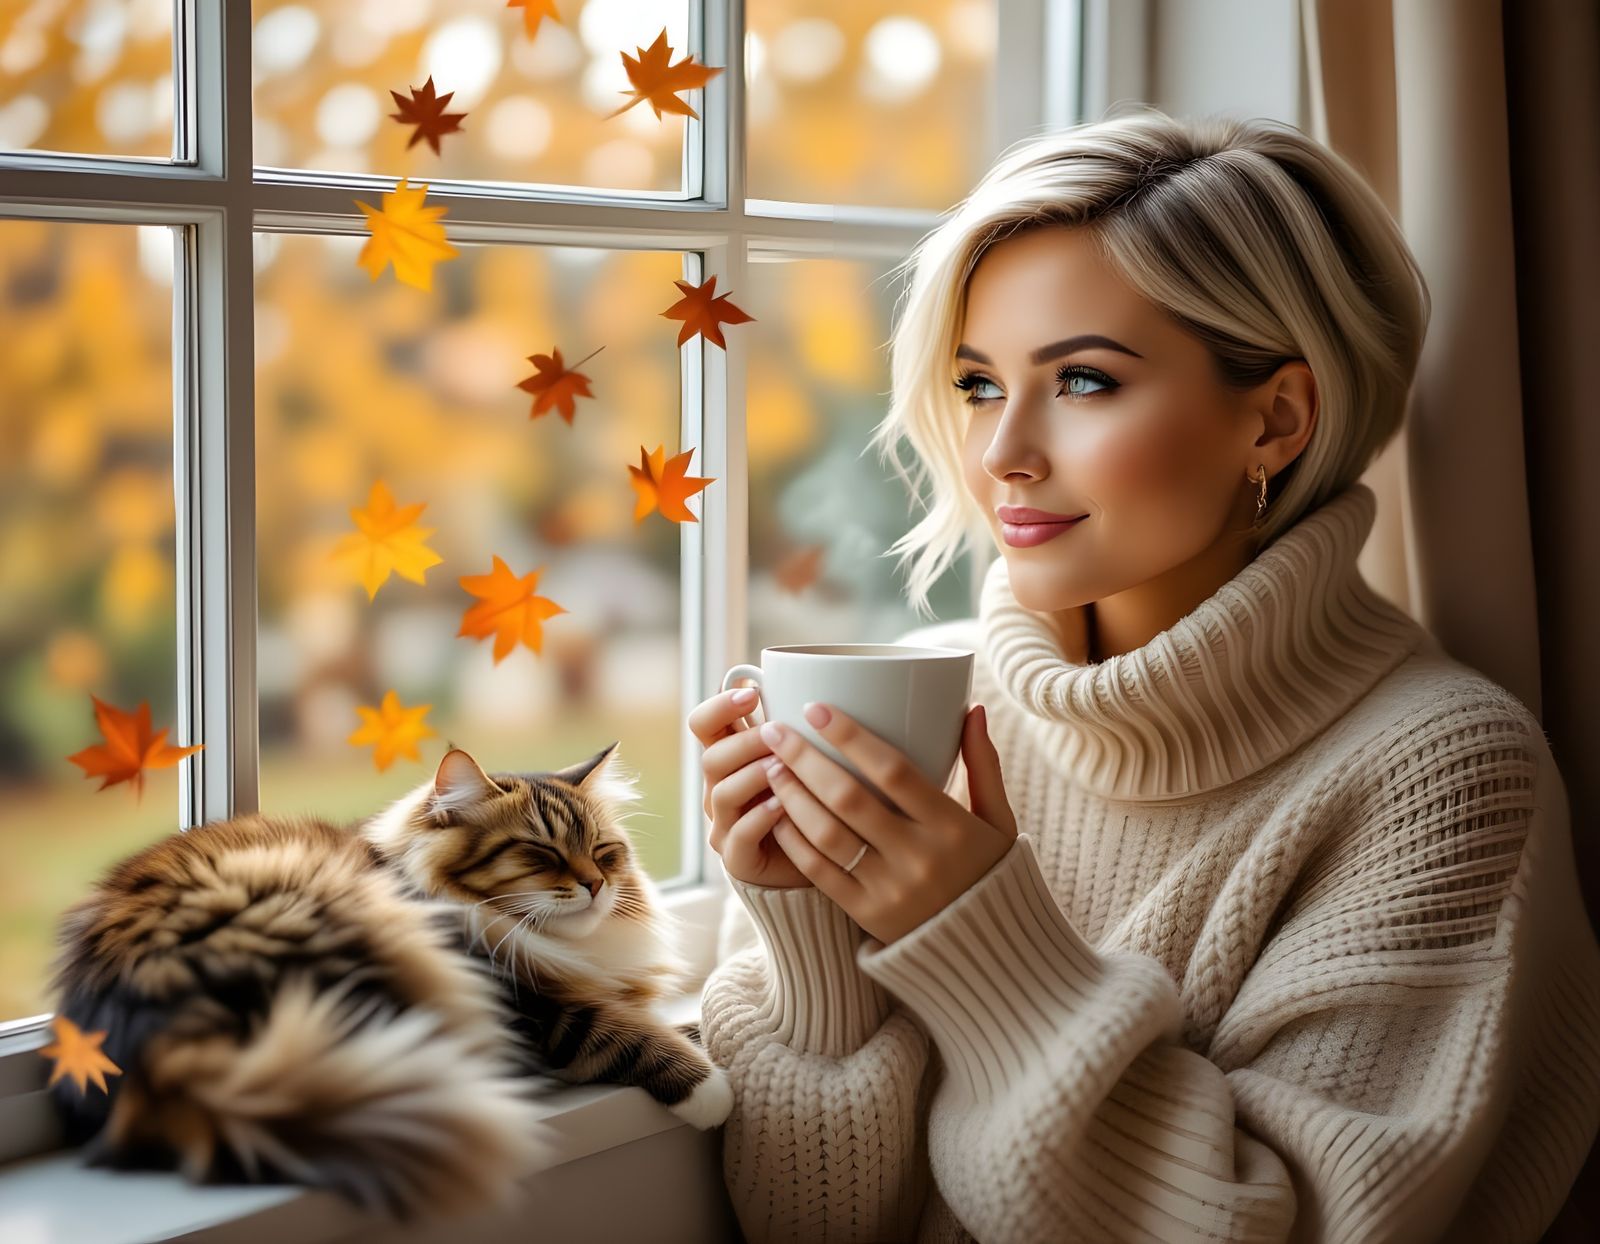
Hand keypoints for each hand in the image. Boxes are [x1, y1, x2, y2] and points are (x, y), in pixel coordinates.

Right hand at [688, 685, 811, 888]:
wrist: (825, 862)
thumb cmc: (818, 799)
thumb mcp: (809, 755)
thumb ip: (801, 725)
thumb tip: (815, 676)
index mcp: (732, 758)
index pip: (704, 724)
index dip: (720, 705)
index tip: (752, 693)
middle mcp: (721, 789)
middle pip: (711, 757)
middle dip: (745, 742)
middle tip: (777, 735)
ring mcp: (726, 825)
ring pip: (722, 793)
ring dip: (753, 775)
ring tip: (783, 767)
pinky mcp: (739, 859)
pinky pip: (740, 836)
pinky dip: (761, 817)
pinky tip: (785, 806)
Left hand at [759, 701, 1017, 944]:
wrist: (987, 953)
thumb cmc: (989, 872)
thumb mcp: (999, 821)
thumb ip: (984, 765)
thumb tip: (973, 707)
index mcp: (951, 826)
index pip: (893, 771)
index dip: (851, 737)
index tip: (816, 708)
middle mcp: (918, 857)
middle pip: (848, 799)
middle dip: (804, 759)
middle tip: (774, 730)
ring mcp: (890, 890)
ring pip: (827, 835)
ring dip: (792, 797)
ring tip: (770, 767)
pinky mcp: (868, 916)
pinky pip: (820, 873)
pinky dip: (794, 841)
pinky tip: (775, 814)